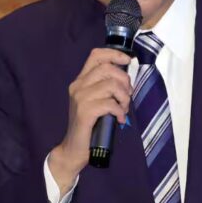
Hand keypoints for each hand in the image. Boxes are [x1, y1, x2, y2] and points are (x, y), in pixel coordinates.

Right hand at [48, 48, 131, 193]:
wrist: (74, 149)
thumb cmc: (90, 125)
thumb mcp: (96, 101)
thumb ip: (106, 87)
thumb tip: (127, 78)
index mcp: (81, 81)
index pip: (96, 55)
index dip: (114, 54)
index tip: (127, 61)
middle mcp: (78, 86)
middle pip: (107, 68)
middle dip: (124, 80)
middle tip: (127, 95)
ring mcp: (80, 98)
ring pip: (111, 85)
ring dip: (124, 98)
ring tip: (123, 109)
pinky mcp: (84, 112)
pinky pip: (110, 103)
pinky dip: (120, 111)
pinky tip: (119, 119)